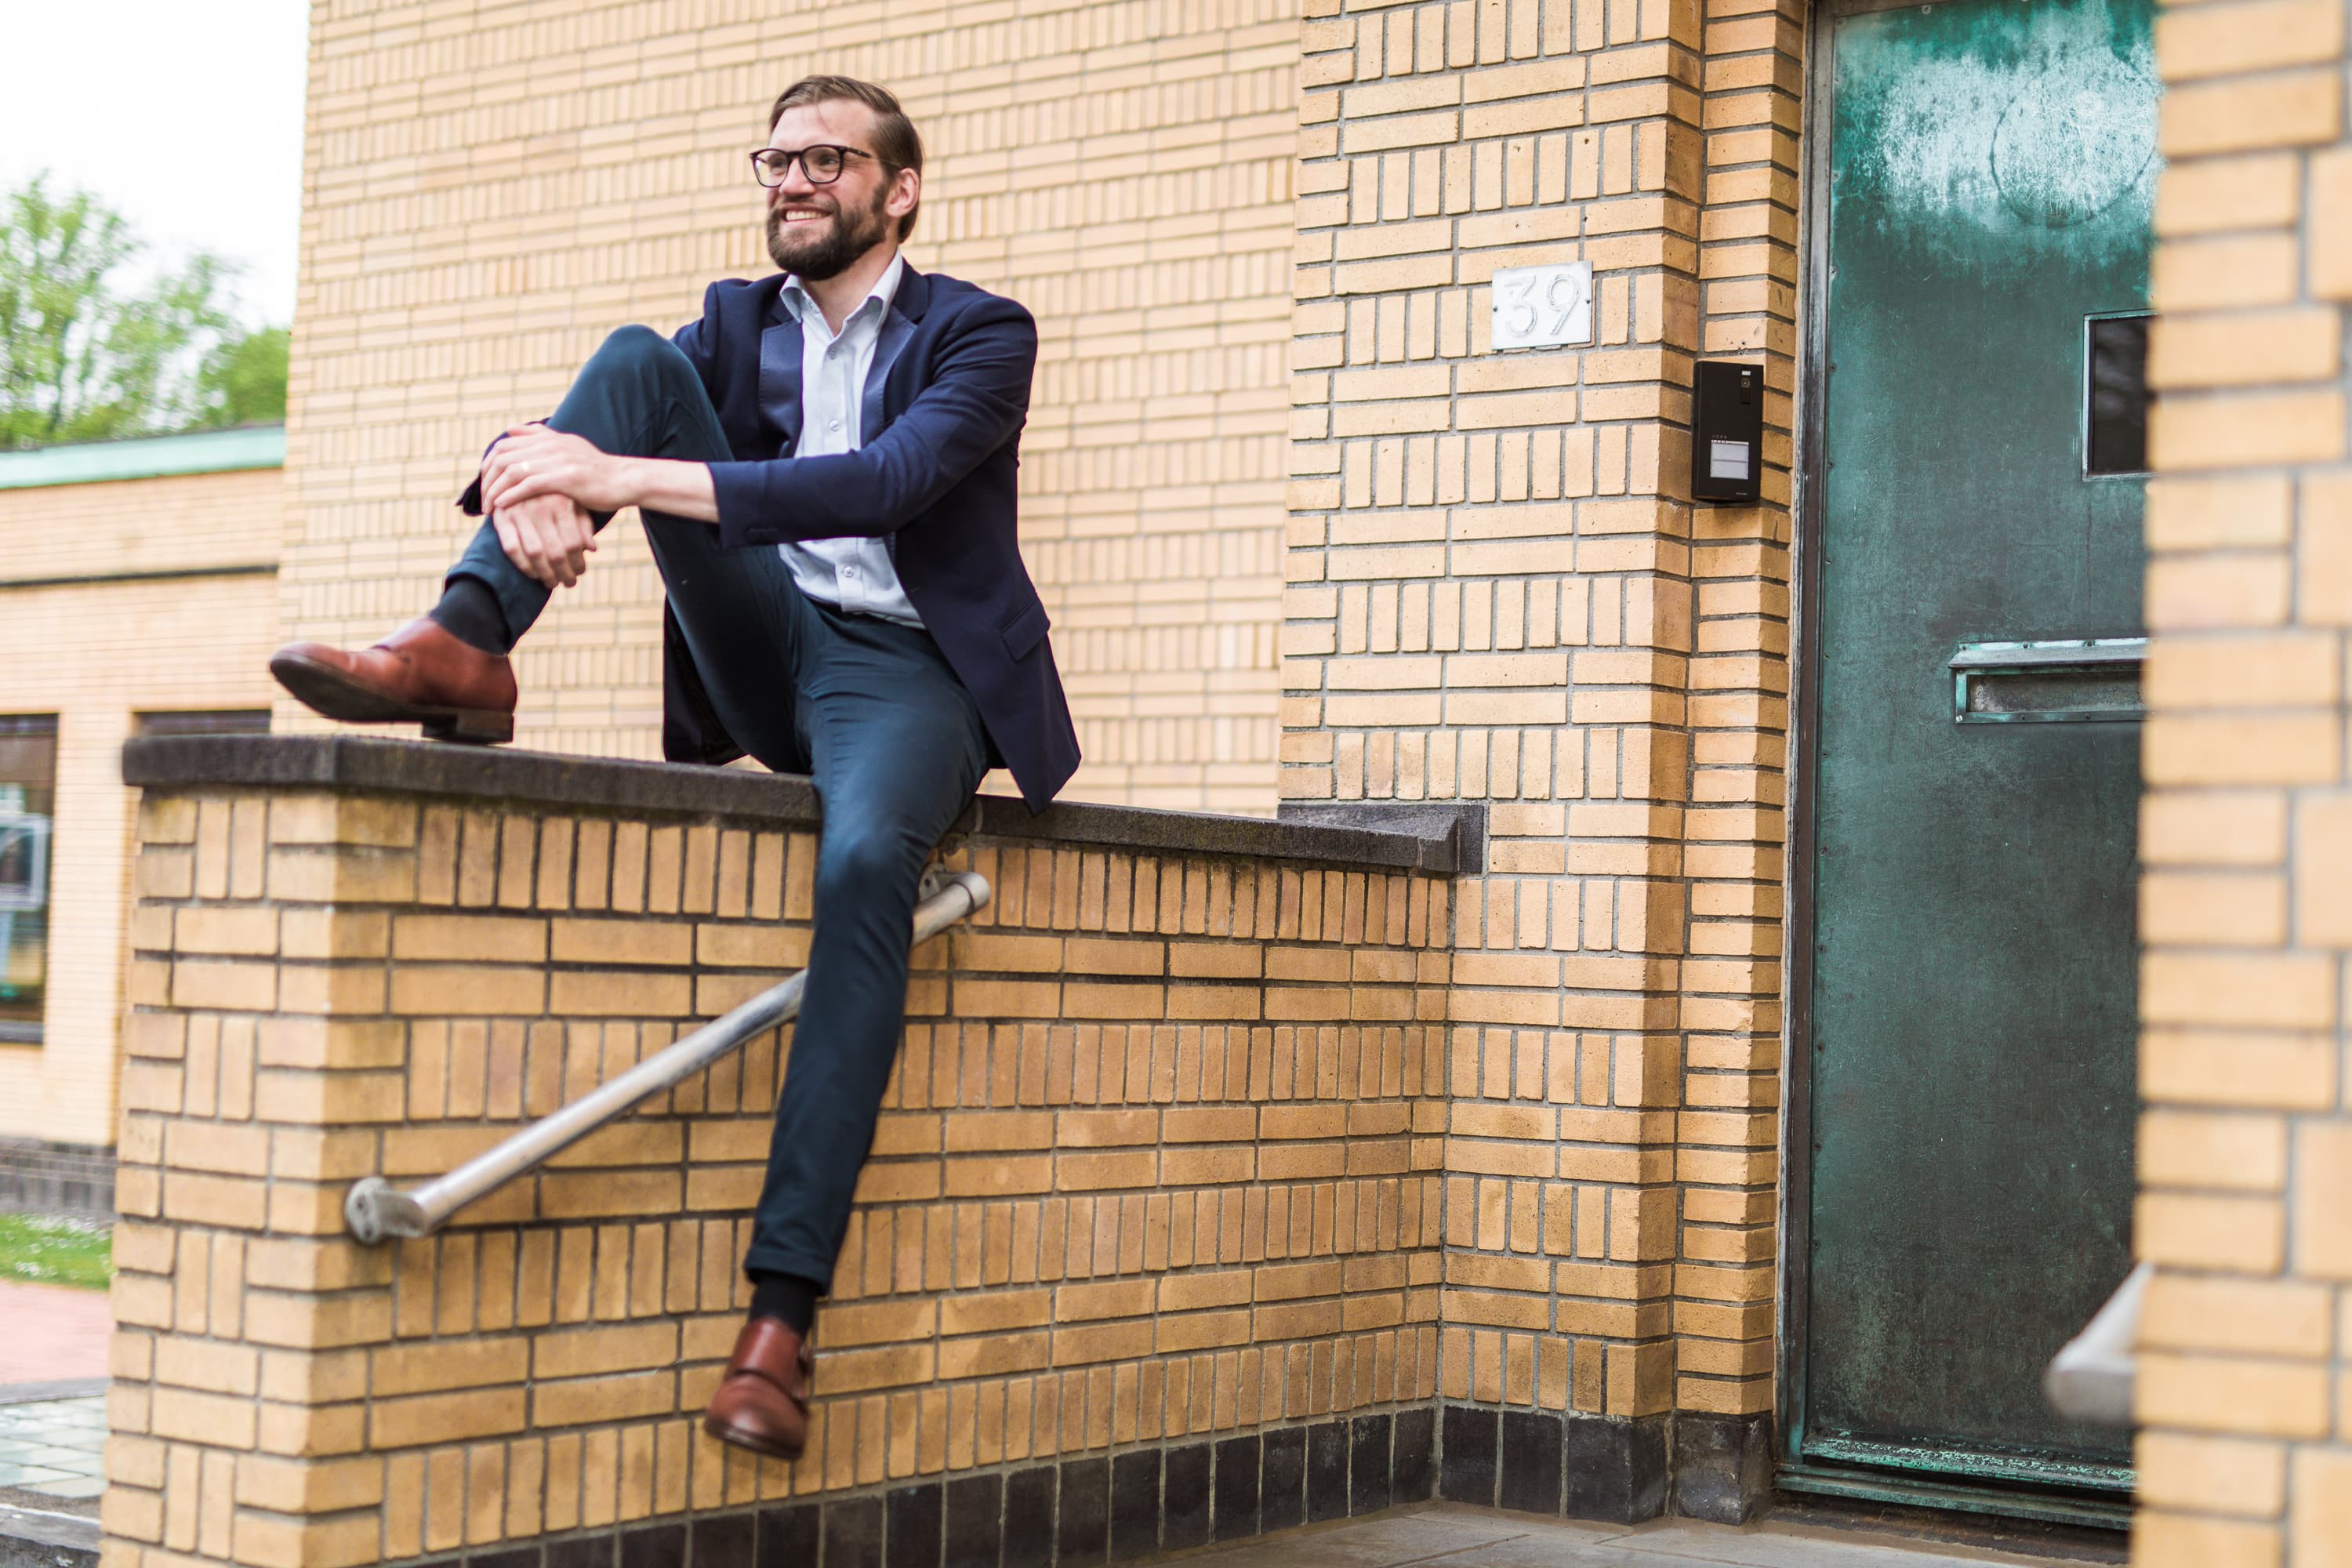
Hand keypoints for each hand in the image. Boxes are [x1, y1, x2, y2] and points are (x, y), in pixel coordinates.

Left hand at [479, 425, 637, 514]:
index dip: (488, 464)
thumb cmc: (596, 469)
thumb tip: (511, 428)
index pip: (503, 444)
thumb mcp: (567, 446)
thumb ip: (539, 437)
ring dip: (496, 491)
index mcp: (547, 438)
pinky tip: (503, 507)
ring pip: (512, 471)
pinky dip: (511, 496)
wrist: (624, 480)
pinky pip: (528, 485)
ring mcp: (557, 460)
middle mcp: (550, 444)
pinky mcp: (565, 478)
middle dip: (487, 480)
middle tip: (483, 501)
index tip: (486, 484)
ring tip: (490, 508)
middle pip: (502, 457)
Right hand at [492, 492, 598, 587]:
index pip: (573, 543)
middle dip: (564, 573)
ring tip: (553, 582)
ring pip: (534, 552)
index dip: (578, 563)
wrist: (521, 477)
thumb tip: (592, 548)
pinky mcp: (500, 516)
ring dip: (545, 574)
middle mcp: (540, 504)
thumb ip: (584, 525)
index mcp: (561, 501)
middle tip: (569, 583)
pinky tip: (533, 573)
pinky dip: (523, 565)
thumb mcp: (574, 504)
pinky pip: (511, 548)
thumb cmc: (555, 495)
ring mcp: (518, 510)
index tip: (580, 573)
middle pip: (555, 551)